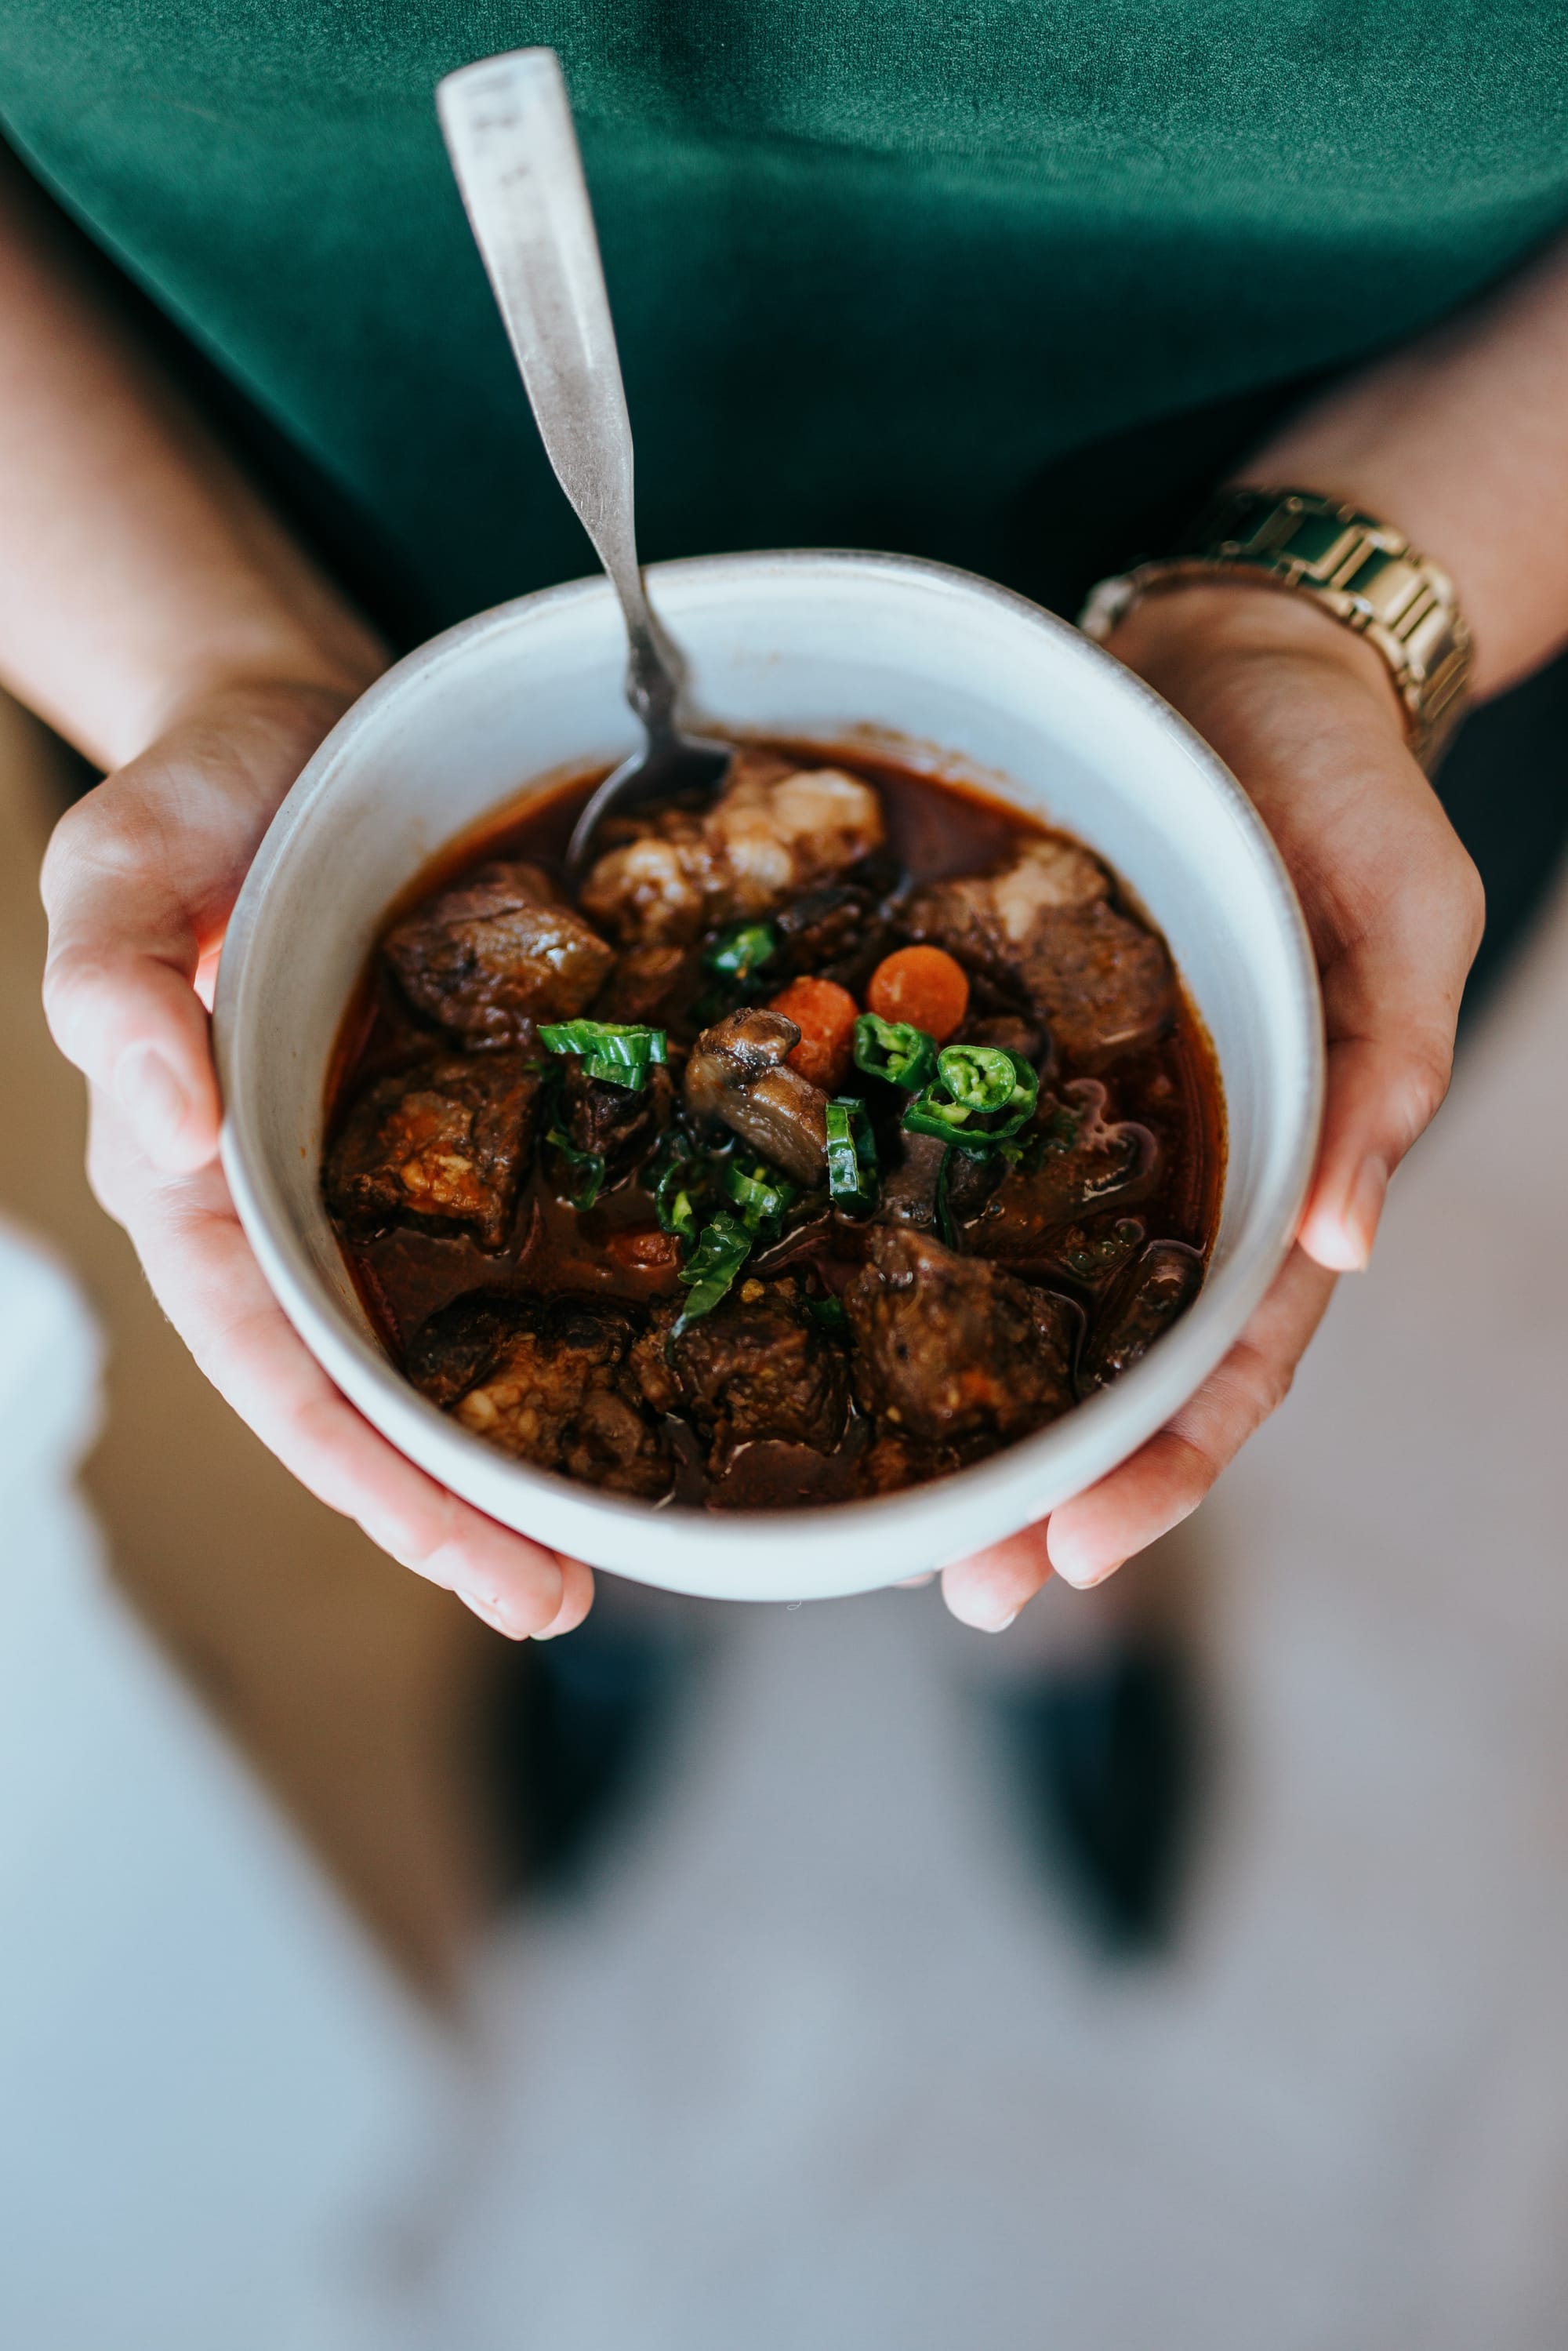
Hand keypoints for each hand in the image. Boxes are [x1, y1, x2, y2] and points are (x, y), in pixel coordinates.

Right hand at [41, 679, 594, 1639]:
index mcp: (191, 1177)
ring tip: (600, 1547)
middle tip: (559, 1599)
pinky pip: (482, 1252)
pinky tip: (620, 1384)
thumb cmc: (192, 797)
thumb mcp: (122, 858)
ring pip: (422, 1350)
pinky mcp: (434, 1132)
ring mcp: (357, 1178)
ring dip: (497, 1454)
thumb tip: (163, 1120)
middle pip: (356, 1394)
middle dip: (445, 1510)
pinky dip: (539, 1332)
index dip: (365, 1473)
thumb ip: (113, 977)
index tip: (470, 1558)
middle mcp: (275, 1206)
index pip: (276, 1361)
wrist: (284, 725)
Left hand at [942, 583, 1483, 1631]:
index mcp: (1288, 1155)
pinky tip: (841, 1320)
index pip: (1233, 1354)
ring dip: (980, 1412)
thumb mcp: (1410, 907)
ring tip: (897, 1519)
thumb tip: (1345, 1241)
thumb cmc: (1343, 783)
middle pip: (1123, 1365)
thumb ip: (1390, 1066)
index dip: (1164, 1463)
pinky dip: (912, 1255)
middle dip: (1054, 1487)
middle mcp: (1184, 1169)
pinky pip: (960, 1174)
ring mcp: (1097, 1124)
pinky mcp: (1011, 1057)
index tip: (1077, 1554)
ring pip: (1037, 1300)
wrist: (1235, 661)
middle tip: (965, 1587)